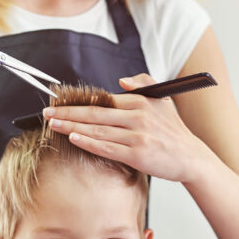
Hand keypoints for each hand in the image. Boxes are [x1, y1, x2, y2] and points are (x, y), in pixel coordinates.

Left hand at [42, 73, 211, 182]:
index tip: (59, 101)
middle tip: (47, 112)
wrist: (191, 157)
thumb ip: (144, 85)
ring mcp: (136, 136)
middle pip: (95, 113)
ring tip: (52, 125)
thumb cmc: (174, 132)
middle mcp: (137, 117)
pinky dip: (88, 142)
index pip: (103, 100)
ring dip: (71, 127)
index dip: (79, 101)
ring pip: (97, 130)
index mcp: (140, 102)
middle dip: (67, 112)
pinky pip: (107, 148)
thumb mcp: (163, 101)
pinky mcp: (137, 154)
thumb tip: (122, 81)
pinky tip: (73, 139)